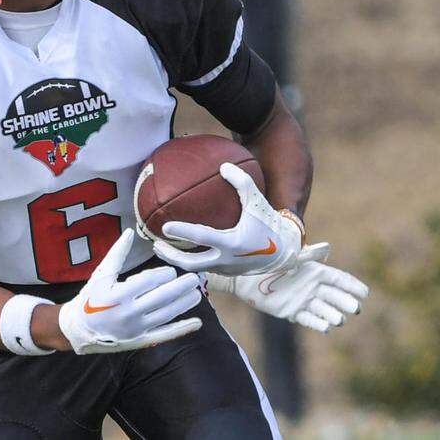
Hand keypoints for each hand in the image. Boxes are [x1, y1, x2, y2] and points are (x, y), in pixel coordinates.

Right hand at [58, 229, 202, 353]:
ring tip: (197, 294)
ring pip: (166, 315)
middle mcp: (129, 313)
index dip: (163, 274)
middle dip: (180, 287)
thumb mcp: (101, 274)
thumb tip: (130, 232)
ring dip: (184, 304)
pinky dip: (181, 329)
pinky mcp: (140, 341)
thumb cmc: (90, 297)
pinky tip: (196, 323)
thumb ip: (117, 253)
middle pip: (162, 297)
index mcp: (118, 294)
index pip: (148, 281)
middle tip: (194, 278)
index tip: (170, 271)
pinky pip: (164, 335)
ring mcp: (136, 329)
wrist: (79, 329)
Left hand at [152, 163, 303, 274]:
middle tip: (155, 244)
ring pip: (195, 268)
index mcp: (233, 242)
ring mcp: (225, 269)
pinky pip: (203, 267)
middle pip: (191, 263)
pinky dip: (190, 260)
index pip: (202, 237)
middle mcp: (227, 260)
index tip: (165, 227)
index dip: (183, 232)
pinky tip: (180, 250)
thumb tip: (223, 165)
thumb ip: (241, 182)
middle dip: (170, 256)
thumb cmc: (268, 222)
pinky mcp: (226, 273)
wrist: (284, 250)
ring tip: (161, 249)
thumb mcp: (257, 200)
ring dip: (177, 260)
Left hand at [206, 243, 368, 332]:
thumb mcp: (290, 257)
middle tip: (355, 309)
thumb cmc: (270, 261)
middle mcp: (312, 287)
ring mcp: (303, 300)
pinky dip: (317, 323)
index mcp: (315, 271)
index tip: (365, 293)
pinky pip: (308, 319)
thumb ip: (308, 255)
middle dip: (346, 302)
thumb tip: (327, 247)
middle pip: (334, 296)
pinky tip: (325, 327)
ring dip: (332, 315)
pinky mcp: (292, 312)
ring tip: (339, 319)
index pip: (339, 279)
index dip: (352, 286)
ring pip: (324, 310)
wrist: (246, 276)